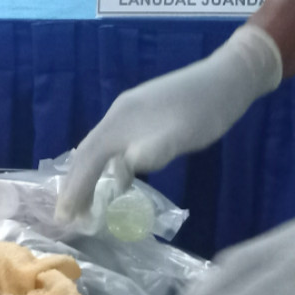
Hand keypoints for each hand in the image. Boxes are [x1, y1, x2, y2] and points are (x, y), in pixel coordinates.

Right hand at [56, 26, 281, 228]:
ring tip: (83, 205)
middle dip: (73, 185)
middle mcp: (118, 116)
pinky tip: (113, 181)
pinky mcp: (142, 118)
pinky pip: (112, 147)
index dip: (75, 187)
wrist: (229, 77)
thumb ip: (154, 151)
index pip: (88, 158)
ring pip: (98, 150)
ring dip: (87, 177)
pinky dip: (105, 168)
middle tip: (67, 217)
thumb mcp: (183, 133)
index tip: (65, 216)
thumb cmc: (207, 108)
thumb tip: (119, 172)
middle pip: (86, 153)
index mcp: (122, 120)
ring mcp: (129, 115)